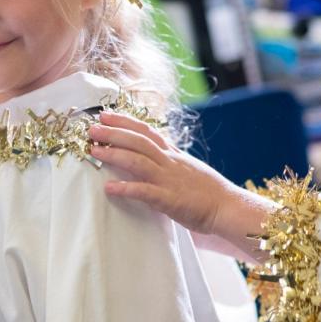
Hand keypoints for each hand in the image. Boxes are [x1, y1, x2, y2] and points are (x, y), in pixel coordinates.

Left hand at [89, 112, 274, 260]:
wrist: (229, 208)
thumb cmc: (209, 192)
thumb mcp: (189, 168)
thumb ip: (170, 160)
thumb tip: (152, 154)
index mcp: (174, 154)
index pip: (147, 131)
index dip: (125, 121)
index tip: (105, 114)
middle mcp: (170, 162)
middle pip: (138, 141)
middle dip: (113, 132)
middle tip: (91, 128)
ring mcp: (169, 180)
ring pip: (138, 161)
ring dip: (114, 154)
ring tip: (94, 150)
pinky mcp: (170, 200)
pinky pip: (144, 192)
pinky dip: (126, 188)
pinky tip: (109, 188)